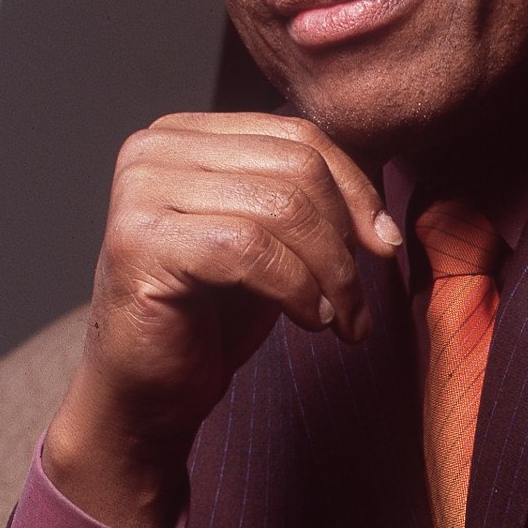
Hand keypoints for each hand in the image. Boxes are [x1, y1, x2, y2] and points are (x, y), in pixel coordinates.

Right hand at [46, 111, 405, 527]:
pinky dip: (297, 289)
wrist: (146, 392)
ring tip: (340, 319)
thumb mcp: (270, 245)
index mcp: (184, 135)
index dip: (355, 191)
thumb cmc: (207, 320)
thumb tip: (380, 201)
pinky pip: (250, 250)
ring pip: (280, 208)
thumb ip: (308, 203)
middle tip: (357, 299)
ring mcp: (140, 192)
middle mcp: (154, 150)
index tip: (387, 244)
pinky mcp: (140, 242)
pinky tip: (309, 321)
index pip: (297, 136)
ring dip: (330, 273)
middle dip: (344, 239)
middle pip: (294, 168)